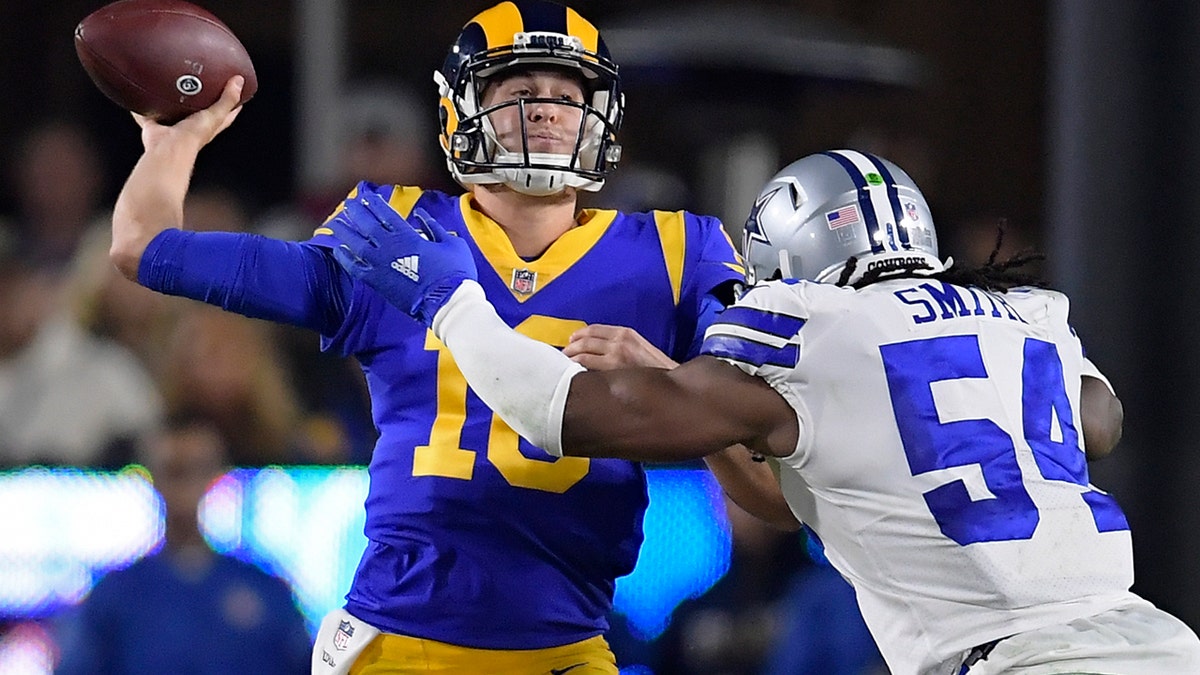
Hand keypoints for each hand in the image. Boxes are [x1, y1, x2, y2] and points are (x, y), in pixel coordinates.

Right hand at [133, 76, 244, 152]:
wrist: (168, 147)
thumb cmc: (192, 137)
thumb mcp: (215, 115)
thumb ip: (227, 99)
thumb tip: (239, 82)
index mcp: (209, 125)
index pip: (226, 112)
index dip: (232, 100)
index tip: (234, 86)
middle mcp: (192, 126)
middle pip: (199, 109)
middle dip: (200, 96)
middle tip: (199, 79)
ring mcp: (174, 126)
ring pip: (174, 110)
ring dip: (172, 99)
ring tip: (170, 81)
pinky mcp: (156, 125)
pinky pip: (148, 114)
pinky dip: (144, 107)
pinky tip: (142, 95)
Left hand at [325, 182, 476, 324]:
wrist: (447, 303)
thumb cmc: (454, 273)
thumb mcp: (451, 243)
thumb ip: (434, 228)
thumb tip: (422, 217)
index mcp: (407, 235)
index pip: (385, 213)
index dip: (374, 203)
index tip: (367, 197)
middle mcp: (389, 246)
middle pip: (366, 223)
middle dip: (356, 211)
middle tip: (349, 203)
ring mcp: (380, 264)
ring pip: (355, 243)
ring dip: (344, 231)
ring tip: (335, 223)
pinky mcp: (376, 282)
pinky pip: (354, 267)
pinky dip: (345, 257)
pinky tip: (338, 250)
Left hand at [562, 324, 677, 370]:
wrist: (671, 380)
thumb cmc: (656, 369)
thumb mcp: (640, 348)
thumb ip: (622, 345)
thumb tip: (599, 350)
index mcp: (626, 333)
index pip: (594, 329)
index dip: (578, 334)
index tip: (571, 341)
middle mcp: (619, 340)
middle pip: (585, 339)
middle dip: (570, 347)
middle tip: (563, 355)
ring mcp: (615, 355)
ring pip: (582, 352)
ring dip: (569, 357)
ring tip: (563, 366)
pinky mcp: (612, 369)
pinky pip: (585, 365)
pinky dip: (574, 367)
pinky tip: (570, 374)